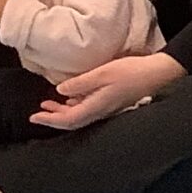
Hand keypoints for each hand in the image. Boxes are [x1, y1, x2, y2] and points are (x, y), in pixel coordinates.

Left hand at [32, 51, 185, 130]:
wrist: (158, 73)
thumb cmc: (131, 71)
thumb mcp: (102, 73)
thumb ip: (80, 83)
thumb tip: (60, 91)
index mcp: (97, 106)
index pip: (68, 120)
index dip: (49, 120)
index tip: (33, 117)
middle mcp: (102, 111)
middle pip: (73, 121)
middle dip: (54, 118)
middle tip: (38, 112)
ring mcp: (108, 108)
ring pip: (80, 116)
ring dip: (63, 112)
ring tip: (49, 103)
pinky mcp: (113, 103)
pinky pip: (89, 109)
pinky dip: (75, 106)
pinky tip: (71, 99)